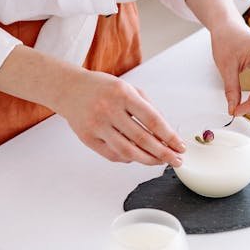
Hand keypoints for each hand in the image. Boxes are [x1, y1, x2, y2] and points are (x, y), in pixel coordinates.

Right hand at [57, 69, 184, 166]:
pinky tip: (138, 156)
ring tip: (160, 161)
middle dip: (163, 153)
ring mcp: (96, 125)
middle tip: (176, 160)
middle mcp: (108, 109)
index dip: (169, 136)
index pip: (152, 119)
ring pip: (128, 151)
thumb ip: (149, 108)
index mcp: (122, 94)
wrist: (69, 89)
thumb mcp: (129, 89)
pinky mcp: (87, 138)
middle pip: (142, 139)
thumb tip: (167, 133)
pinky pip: (113, 155)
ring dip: (148, 160)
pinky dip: (129, 158)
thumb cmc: (103, 88)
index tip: (180, 146)